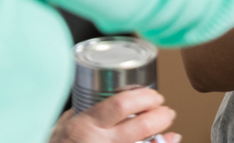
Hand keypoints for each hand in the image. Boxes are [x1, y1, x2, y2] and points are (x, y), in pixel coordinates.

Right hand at [50, 88, 178, 142]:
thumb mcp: (64, 125)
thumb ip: (85, 112)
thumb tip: (109, 96)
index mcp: (84, 124)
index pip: (120, 105)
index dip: (144, 97)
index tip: (155, 95)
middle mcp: (97, 142)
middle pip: (139, 126)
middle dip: (159, 116)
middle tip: (167, 111)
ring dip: (162, 137)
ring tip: (169, 130)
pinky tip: (165, 142)